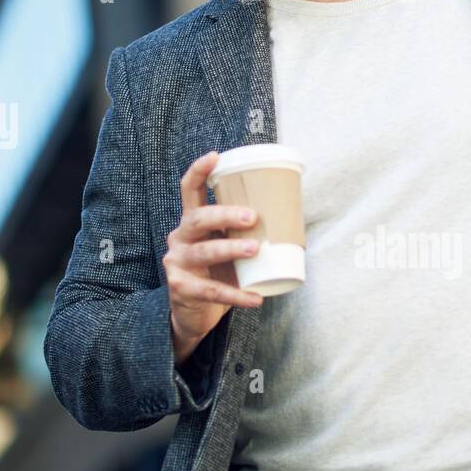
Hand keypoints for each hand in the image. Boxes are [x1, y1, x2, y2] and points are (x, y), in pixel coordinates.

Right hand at [163, 151, 263, 364]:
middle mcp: (180, 238)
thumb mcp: (228, 249)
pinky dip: (236, 295)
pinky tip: (255, 297)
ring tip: (256, 249)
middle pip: (198, 219)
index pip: (189, 191)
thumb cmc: (219, 274)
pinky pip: (211, 290)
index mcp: (192, 223)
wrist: (195, 314)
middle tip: (252, 217)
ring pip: (204, 252)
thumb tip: (293, 218)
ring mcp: (177, 263)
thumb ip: (246, 234)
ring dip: (231, 249)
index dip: (199, 171)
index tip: (215, 156)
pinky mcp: (181, 288)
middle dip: (225, 214)